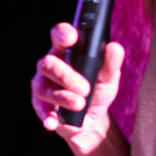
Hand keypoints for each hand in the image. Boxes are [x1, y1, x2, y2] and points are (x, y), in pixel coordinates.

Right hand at [34, 22, 124, 155]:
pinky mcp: (40, 105)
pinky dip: (48, 116)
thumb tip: (114, 47)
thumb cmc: (97, 91)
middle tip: (85, 88)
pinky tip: (54, 121)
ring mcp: (43, 85)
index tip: (71, 38)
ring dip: (63, 97)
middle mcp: (50, 65)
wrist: (92, 119)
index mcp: (66, 52)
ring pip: (45, 88)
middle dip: (66, 75)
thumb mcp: (108, 77)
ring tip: (80, 104)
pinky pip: (41, 109)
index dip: (62, 34)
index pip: (59, 35)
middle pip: (49, 63)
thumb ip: (111, 62)